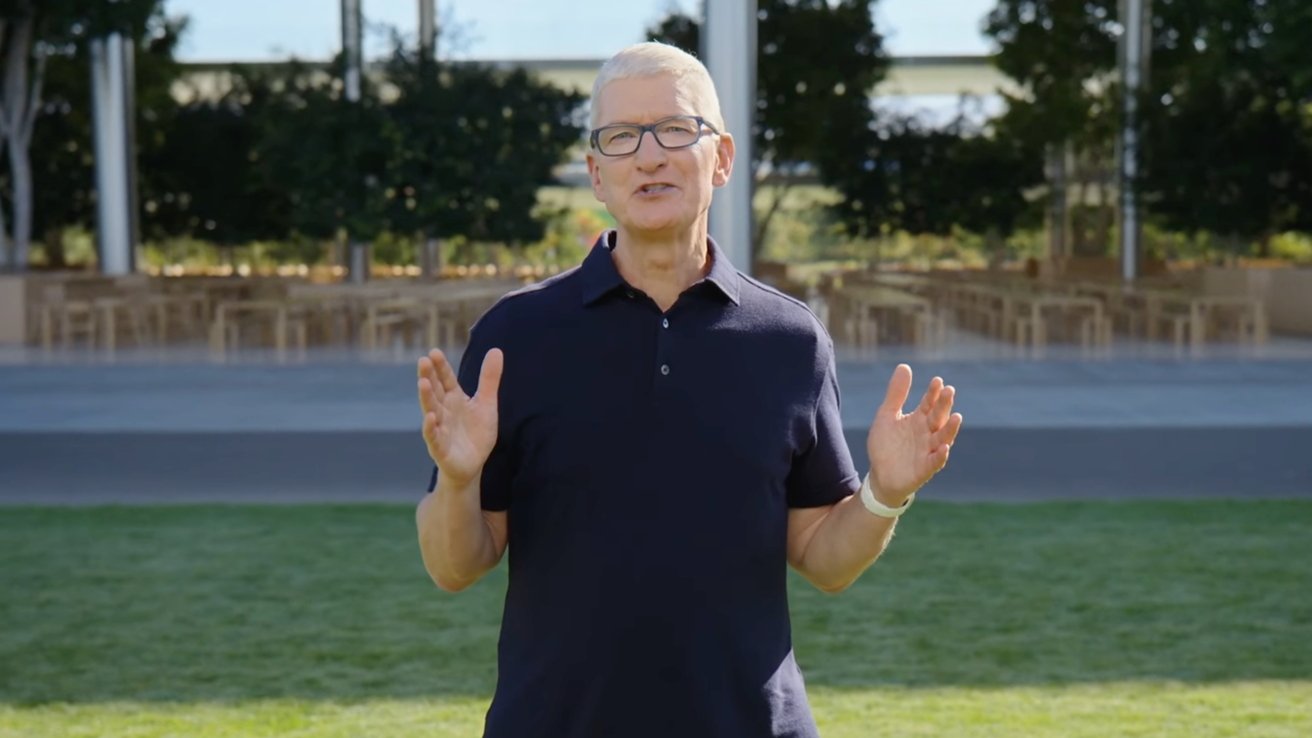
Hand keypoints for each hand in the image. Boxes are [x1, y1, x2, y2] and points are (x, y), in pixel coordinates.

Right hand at [417, 348, 502, 488]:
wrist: (472, 464)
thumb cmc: (476, 433)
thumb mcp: (486, 404)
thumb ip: (489, 379)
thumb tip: (496, 350)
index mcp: (454, 399)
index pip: (446, 380)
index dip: (441, 367)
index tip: (434, 352)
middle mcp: (444, 411)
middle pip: (435, 392)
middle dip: (428, 377)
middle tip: (422, 361)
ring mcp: (440, 429)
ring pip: (431, 411)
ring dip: (426, 398)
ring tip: (422, 383)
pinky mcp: (441, 448)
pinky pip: (434, 437)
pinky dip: (431, 428)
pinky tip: (430, 417)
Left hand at [866, 364, 962, 505]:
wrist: (880, 475)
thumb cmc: (886, 445)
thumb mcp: (887, 416)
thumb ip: (896, 394)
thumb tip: (904, 366)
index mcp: (919, 420)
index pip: (929, 403)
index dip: (933, 393)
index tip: (937, 380)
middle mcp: (927, 434)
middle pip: (938, 418)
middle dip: (944, 405)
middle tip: (949, 390)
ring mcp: (927, 451)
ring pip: (942, 438)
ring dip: (950, 428)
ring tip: (957, 416)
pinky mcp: (924, 469)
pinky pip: (934, 462)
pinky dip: (940, 456)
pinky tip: (944, 448)